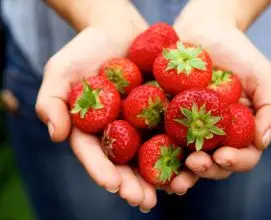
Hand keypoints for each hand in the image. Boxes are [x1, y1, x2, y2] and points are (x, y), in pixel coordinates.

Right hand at [35, 3, 197, 211]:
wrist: (119, 29)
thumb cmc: (86, 49)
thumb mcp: (62, 71)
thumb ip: (51, 101)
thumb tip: (55, 135)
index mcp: (92, 130)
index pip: (94, 155)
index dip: (102, 171)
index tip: (112, 185)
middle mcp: (119, 132)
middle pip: (125, 163)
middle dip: (134, 184)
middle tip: (143, 201)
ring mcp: (142, 124)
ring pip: (152, 155)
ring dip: (162, 176)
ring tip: (173, 191)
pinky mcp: (164, 111)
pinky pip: (174, 132)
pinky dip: (182, 149)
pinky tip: (192, 163)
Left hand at [173, 0, 270, 179]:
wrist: (204, 32)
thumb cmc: (238, 53)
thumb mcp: (262, 76)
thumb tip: (262, 141)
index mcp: (240, 132)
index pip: (243, 156)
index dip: (236, 162)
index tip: (223, 156)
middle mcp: (215, 137)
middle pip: (213, 165)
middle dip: (205, 170)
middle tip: (193, 165)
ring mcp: (190, 132)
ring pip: (186, 161)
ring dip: (180, 174)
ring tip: (172, 180)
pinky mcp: (167, 121)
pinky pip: (162, 142)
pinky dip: (157, 155)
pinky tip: (150, 160)